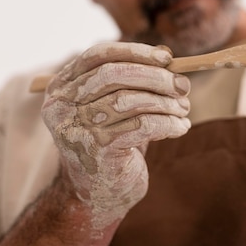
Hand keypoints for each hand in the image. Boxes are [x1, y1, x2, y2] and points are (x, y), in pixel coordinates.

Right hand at [41, 42, 190, 229]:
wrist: (97, 194)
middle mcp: (62, 106)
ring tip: (184, 108)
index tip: (167, 58)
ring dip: (166, 102)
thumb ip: (133, 79)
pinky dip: (168, 124)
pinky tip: (180, 127)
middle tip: (183, 85)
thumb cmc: (112, 142)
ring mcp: (77, 129)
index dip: (135, 52)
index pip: (98, 55)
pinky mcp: (97, 151)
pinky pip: (142, 126)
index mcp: (62, 88)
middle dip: (155, 77)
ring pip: (130, 101)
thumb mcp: (117, 106)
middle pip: (113, 74)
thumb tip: (167, 56)